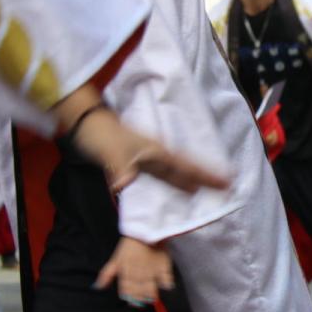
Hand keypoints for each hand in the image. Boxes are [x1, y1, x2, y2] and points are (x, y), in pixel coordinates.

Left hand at [51, 84, 229, 193]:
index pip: (185, 166)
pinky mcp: (138, 159)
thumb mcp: (110, 152)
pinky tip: (175, 183)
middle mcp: (156, 154)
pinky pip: (164, 172)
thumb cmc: (100, 135)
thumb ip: (120, 169)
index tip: (225, 182)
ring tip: (205, 188)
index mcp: (156, 152)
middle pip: (185, 169)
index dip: (205, 175)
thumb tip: (124, 186)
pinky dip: (174, 178)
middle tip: (225, 187)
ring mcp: (148, 156)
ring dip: (190, 179)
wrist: (86, 122)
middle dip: (204, 178)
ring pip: (175, 170)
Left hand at [94, 237, 172, 305]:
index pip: (127, 293)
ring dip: (151, 296)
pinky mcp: (163, 267)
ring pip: (151, 292)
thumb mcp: (115, 260)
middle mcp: (137, 275)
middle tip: (143, 299)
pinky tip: (165, 286)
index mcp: (125, 274)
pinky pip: (166, 282)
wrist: (144, 231)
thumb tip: (97, 287)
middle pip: (139, 294)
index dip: (130, 298)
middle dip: (140, 299)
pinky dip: (166, 285)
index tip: (132, 301)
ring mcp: (150, 272)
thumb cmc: (129, 246)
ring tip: (152, 296)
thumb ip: (106, 275)